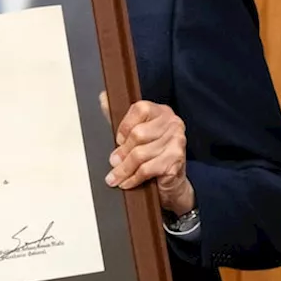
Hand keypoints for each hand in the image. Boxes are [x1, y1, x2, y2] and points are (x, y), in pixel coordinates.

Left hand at [105, 100, 194, 214]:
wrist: (172, 181)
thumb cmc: (151, 154)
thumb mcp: (133, 133)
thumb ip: (118, 117)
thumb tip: (103, 98)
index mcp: (160, 111)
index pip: (139, 109)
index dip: (124, 126)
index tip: (118, 139)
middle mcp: (173, 123)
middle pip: (138, 134)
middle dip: (122, 152)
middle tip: (113, 162)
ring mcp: (177, 141)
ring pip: (140, 154)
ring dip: (124, 169)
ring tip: (115, 177)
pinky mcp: (176, 160)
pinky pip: (147, 169)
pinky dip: (133, 178)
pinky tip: (127, 182)